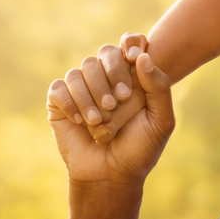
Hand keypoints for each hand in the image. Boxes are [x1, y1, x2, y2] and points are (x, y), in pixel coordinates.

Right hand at [47, 50, 174, 186]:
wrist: (110, 175)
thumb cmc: (139, 149)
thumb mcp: (160, 121)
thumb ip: (159, 87)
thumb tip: (141, 56)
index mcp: (133, 76)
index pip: (130, 43)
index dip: (130, 44)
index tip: (133, 57)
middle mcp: (106, 77)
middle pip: (104, 53)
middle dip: (112, 74)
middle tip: (119, 101)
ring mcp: (82, 88)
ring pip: (80, 70)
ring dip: (91, 95)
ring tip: (99, 121)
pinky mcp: (60, 101)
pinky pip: (59, 87)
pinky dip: (71, 103)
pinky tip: (81, 121)